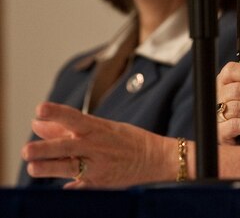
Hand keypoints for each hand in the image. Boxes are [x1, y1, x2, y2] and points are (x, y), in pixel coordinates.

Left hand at [22, 102, 175, 187]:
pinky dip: (71, 187)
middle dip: (47, 148)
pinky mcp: (100, 183)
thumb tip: (36, 123)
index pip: (74, 117)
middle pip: (67, 146)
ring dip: (50, 168)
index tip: (39, 110)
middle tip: (27, 150)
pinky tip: (61, 188)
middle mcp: (96, 146)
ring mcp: (98, 166)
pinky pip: (82, 186)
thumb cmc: (124, 140)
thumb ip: (65, 128)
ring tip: (33, 167)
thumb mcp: (100, 128)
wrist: (154, 158)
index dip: (56, 112)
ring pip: (70, 167)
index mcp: (97, 128)